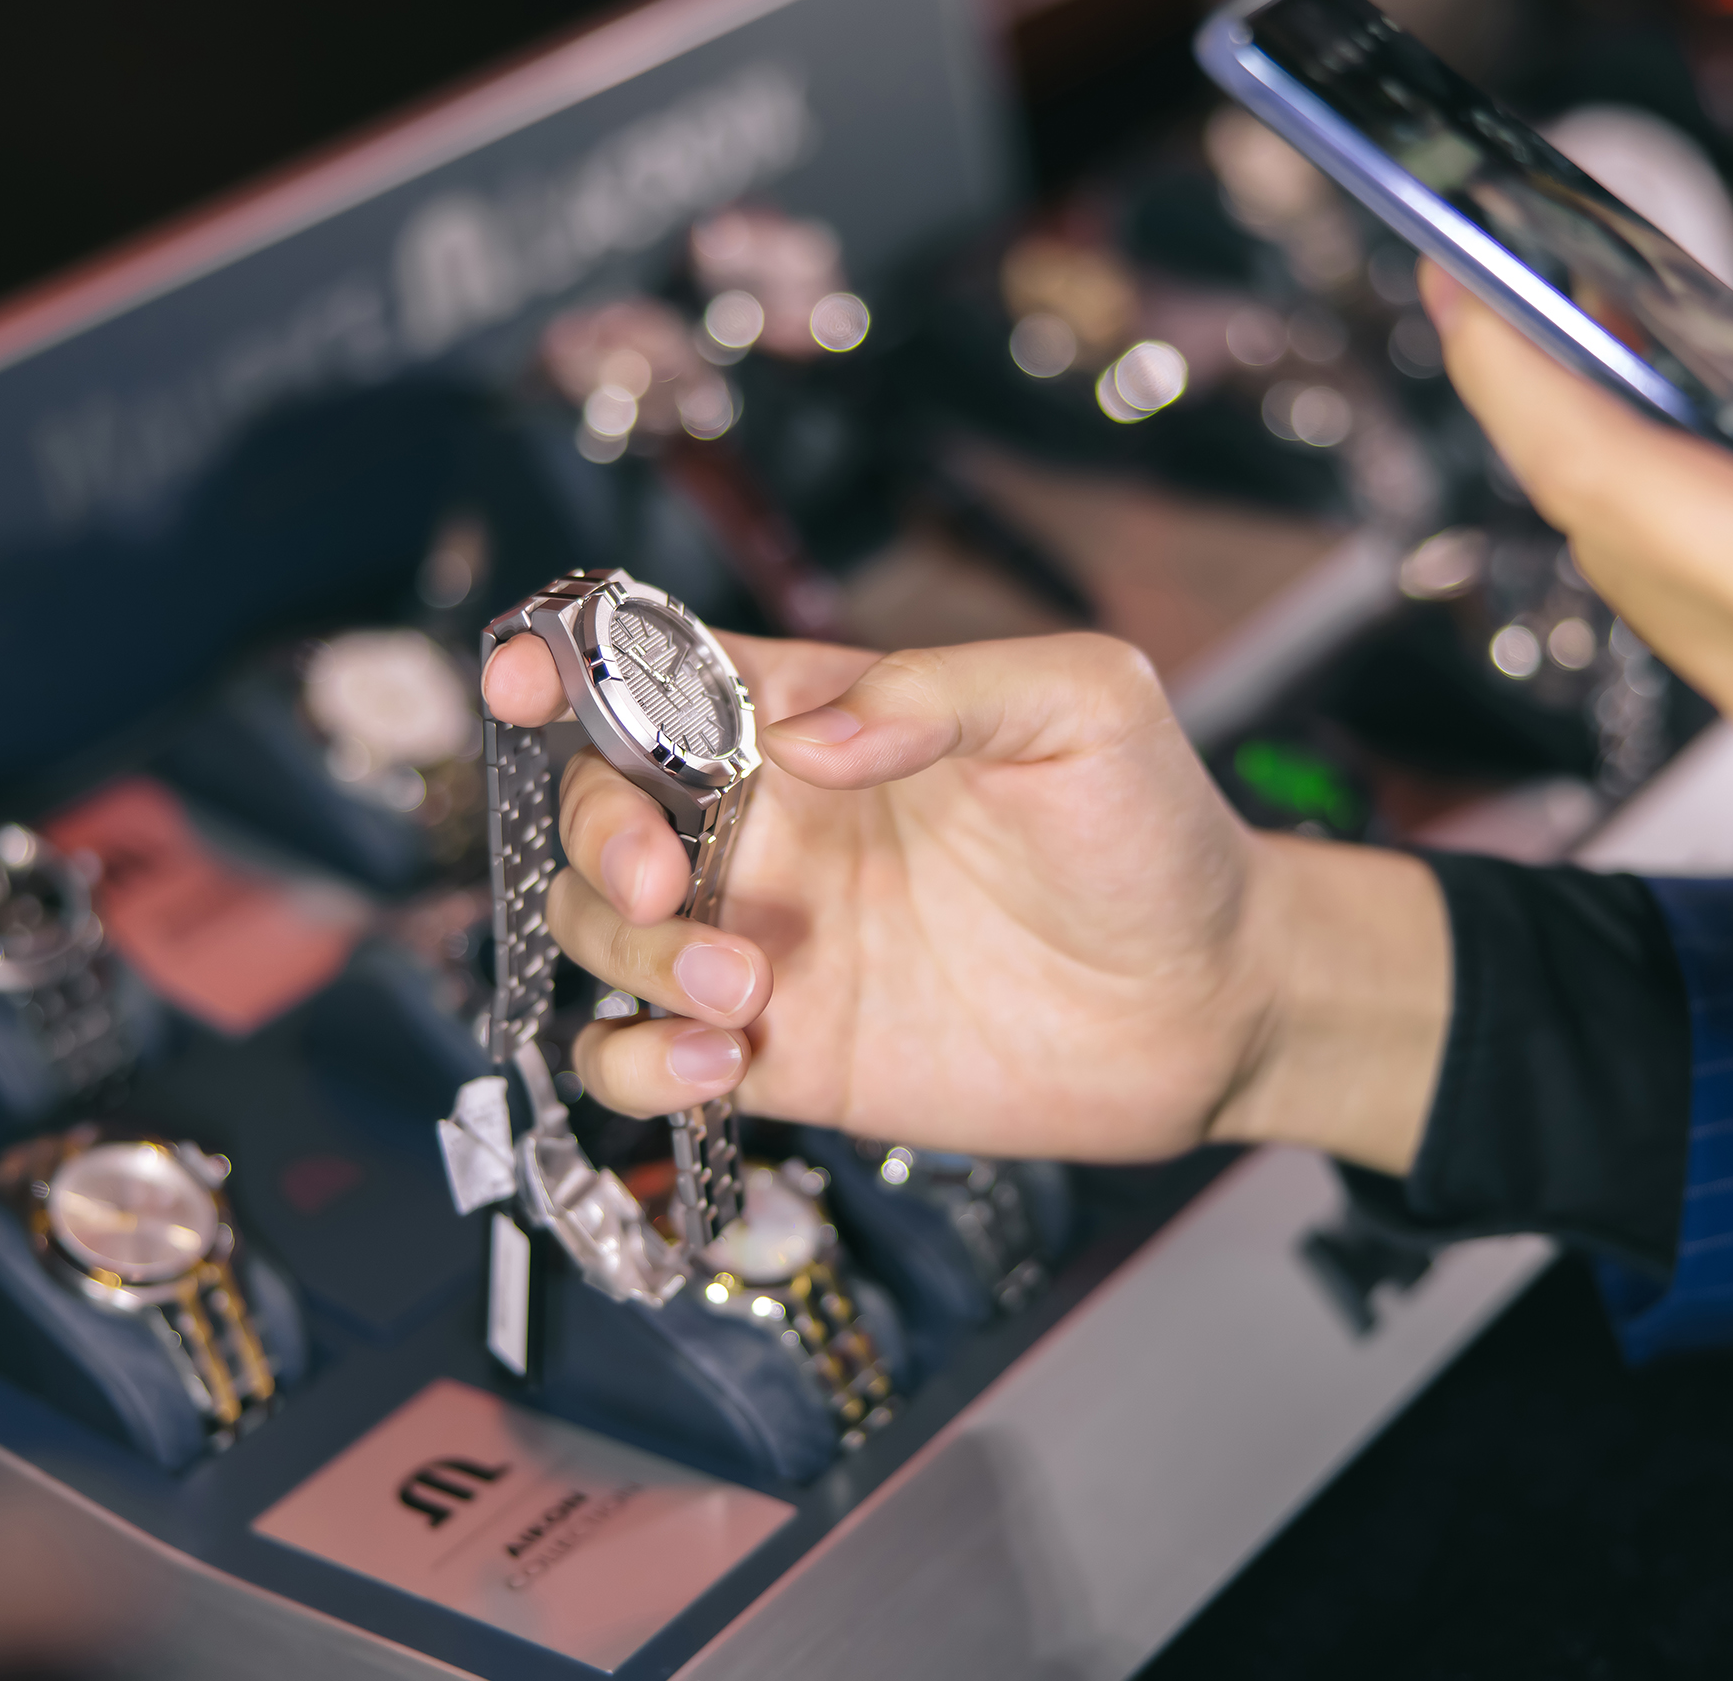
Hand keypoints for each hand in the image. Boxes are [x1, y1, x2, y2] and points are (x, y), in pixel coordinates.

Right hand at [482, 630, 1448, 1169]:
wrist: (1211, 1003)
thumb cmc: (1155, 836)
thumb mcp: (1082, 709)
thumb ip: (946, 690)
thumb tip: (807, 737)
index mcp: (820, 720)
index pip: (657, 672)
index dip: (569, 667)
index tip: (521, 682)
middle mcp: (769, 825)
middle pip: (592, 805)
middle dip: (593, 836)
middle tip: (664, 883)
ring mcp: (761, 939)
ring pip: (596, 933)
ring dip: (627, 958)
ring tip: (740, 990)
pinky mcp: (778, 1052)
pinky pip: (638, 1058)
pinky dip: (636, 1064)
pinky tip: (720, 1063)